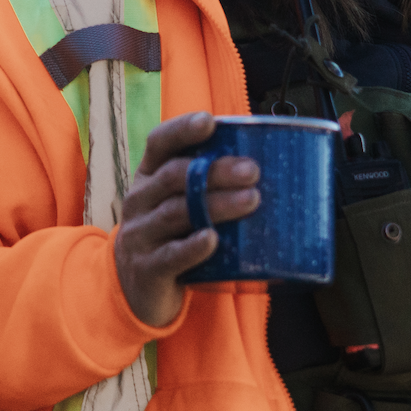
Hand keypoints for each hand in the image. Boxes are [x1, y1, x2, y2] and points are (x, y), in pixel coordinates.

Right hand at [113, 112, 259, 326]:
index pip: (159, 143)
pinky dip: (192, 247)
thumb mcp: (179, 203)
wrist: (138, 288)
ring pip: (176, 213)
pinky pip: (170, 255)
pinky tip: (212, 239)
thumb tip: (272, 163)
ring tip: (251, 200)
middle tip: (252, 171)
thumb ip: (208, 185)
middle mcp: (139, 200)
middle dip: (215, 170)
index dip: (182, 130)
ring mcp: (140, 234)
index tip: (209, 122)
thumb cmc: (171, 235)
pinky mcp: (148, 268)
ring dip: (215, 205)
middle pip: (174, 177)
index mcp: (148, 176)